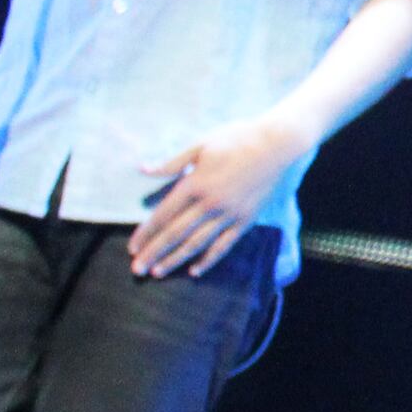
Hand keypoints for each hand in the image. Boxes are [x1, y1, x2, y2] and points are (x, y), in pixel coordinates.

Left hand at [127, 111, 309, 276]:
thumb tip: (143, 170)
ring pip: (197, 243)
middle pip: (175, 233)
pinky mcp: (246, 220)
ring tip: (158, 272)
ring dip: (175, 259)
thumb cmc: (238, 139)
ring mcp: (229, 214)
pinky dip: (209, 259)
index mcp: (195, 184)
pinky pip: (224, 245)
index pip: (163, 215)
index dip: (146, 233)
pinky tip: (195, 271)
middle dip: (154, 253)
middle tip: (137, 270)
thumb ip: (172, 162)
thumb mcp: (201, 144)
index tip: (132, 248)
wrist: (279, 144)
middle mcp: (210, 204)